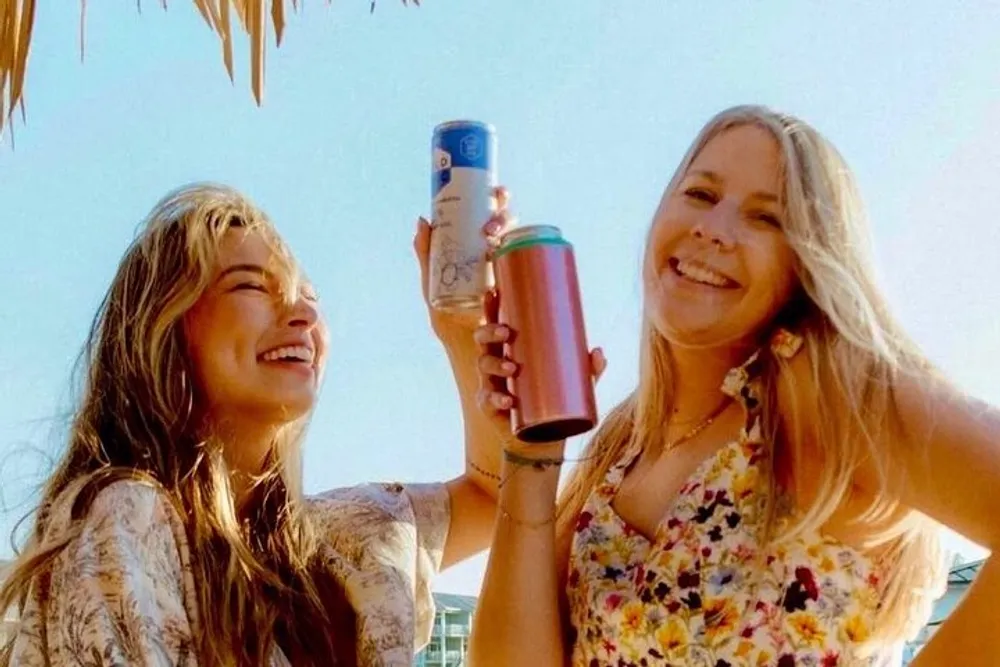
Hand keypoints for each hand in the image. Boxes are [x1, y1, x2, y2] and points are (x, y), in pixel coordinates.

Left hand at [413, 186, 514, 348]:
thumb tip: (422, 220)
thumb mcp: (433, 287)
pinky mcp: (520, 298)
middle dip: (503, 217)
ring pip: (520, 247)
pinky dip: (526, 266)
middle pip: (510, 228)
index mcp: (482, 253)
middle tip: (487, 227)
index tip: (498, 192)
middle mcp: (500, 261)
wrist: (465, 351)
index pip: (496, 219)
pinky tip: (514, 261)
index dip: (500, 201)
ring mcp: (511, 279)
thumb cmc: (449, 319)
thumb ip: (427, 257)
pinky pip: (530, 281)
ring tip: (492, 241)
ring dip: (511, 237)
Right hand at [474, 297, 607, 435]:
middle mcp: (496, 365)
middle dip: (490, 332)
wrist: (544, 441)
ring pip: (483, 367)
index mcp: (510, 351)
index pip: (496, 324)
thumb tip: (598, 352)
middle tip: (507, 333)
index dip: (491, 308)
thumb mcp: (577, 385)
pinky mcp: (490, 408)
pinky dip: (497, 399)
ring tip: (512, 369)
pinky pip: (488, 400)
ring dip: (495, 364)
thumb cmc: (556, 404)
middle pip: (483, 341)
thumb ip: (589, 370)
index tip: (493, 291)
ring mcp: (490, 386)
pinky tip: (508, 401)